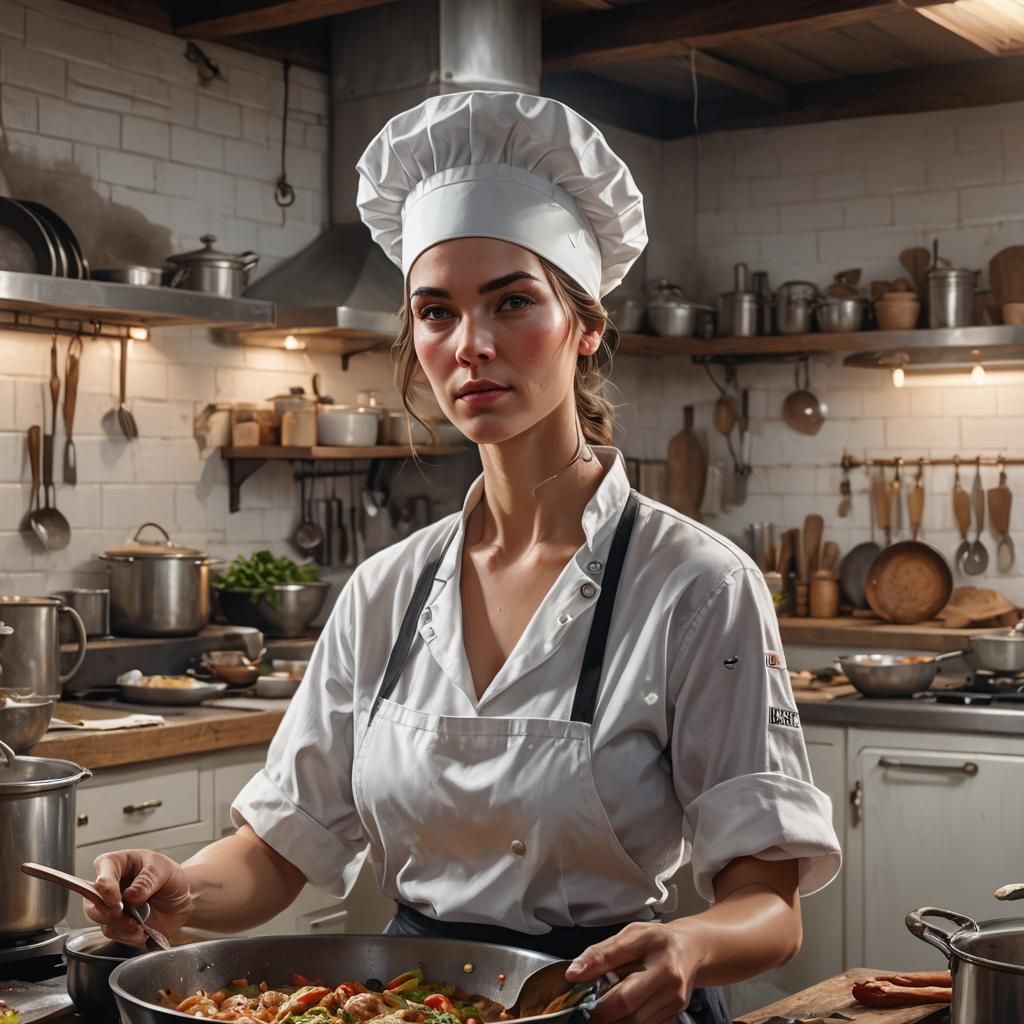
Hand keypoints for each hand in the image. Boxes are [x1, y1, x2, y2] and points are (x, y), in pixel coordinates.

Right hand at [87, 850, 192, 945]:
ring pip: (100, 919)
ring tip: (140, 926)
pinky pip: (113, 933)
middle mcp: (111, 883)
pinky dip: (127, 936)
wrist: (181, 901)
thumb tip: (130, 895)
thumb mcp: (165, 871)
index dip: (106, 886)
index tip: (118, 902)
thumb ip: (148, 880)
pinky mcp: (116, 924)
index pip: (103, 867)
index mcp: (120, 862)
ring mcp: (111, 905)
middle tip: (129, 918)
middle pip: (93, 899)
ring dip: (120, 926)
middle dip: (109, 913)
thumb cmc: (170, 878)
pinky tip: (142, 932)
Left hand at [564, 921, 701, 1023]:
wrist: (690, 951)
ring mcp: (674, 1002)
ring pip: (636, 1022)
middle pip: (629, 1010)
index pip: (622, 984)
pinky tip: (618, 1011)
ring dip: (614, 1019)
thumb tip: (574, 973)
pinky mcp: (675, 1014)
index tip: (575, 992)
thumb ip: (601, 953)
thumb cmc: (656, 940)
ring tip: (599, 1009)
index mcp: (657, 955)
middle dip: (602, 1014)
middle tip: (584, 1010)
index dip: (596, 994)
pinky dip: (627, 1021)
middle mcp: (670, 982)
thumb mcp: (630, 935)